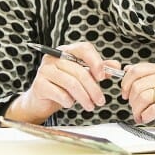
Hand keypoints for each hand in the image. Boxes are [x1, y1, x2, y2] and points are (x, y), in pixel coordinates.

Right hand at [6, 43, 121, 123]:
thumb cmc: (62, 86)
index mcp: (66, 51)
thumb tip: (116, 66)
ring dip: (84, 97)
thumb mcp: (82, 76)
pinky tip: (71, 104)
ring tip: (90, 106)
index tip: (103, 77)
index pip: (84, 48)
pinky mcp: (39, 84)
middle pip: (79, 70)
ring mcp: (45, 70)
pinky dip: (69, 101)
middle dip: (93, 88)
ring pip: (71, 83)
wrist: (42, 100)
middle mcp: (54, 57)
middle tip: (100, 100)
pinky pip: (60, 93)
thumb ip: (98, 70)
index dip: (96, 62)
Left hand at [120, 63, 154, 128]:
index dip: (125, 83)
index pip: (136, 70)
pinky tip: (147, 118)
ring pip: (144, 97)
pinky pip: (154, 109)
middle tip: (134, 108)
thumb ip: (150, 76)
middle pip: (138, 86)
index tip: (124, 93)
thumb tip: (128, 70)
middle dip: (131, 100)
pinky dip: (146, 116)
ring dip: (137, 110)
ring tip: (140, 116)